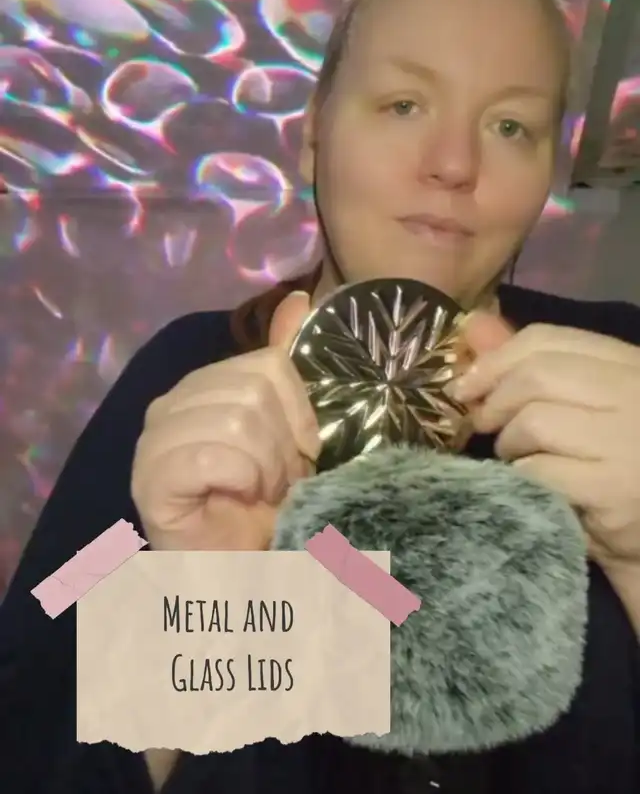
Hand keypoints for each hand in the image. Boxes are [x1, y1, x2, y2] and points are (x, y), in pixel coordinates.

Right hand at [131, 291, 320, 551]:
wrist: (237, 567)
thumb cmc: (261, 501)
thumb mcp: (285, 426)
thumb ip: (283, 366)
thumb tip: (297, 298)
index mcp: (203, 384)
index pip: (268, 366)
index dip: (297, 414)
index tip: (298, 453)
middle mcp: (171, 402)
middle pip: (253, 393)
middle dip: (282, 446)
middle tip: (278, 480)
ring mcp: (155, 439)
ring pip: (237, 422)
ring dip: (265, 468)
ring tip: (260, 492)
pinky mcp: (150, 477)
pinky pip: (212, 455)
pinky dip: (240, 478)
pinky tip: (236, 496)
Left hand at [450, 315, 639, 569]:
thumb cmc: (613, 461)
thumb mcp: (583, 405)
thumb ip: (532, 365)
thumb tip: (474, 327)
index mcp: (630, 365)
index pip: (547, 339)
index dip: (496, 358)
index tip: (468, 384)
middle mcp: (636, 394)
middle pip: (536, 375)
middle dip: (495, 400)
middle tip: (484, 424)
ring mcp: (629, 443)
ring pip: (534, 422)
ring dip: (509, 444)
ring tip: (520, 460)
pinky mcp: (613, 491)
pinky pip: (539, 470)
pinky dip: (522, 478)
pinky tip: (533, 488)